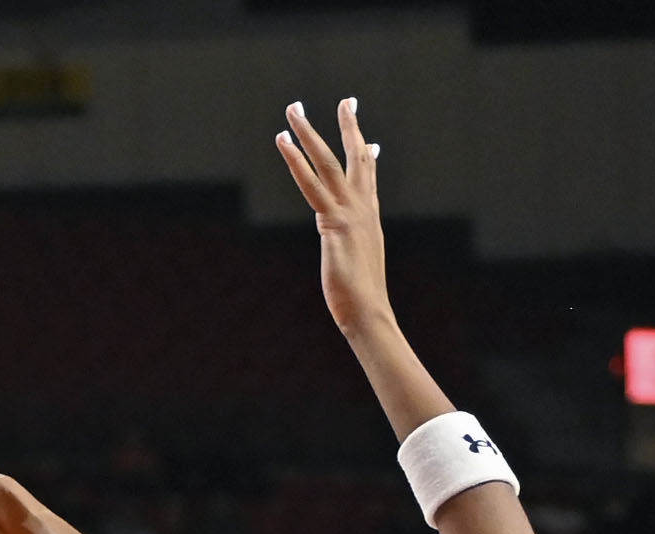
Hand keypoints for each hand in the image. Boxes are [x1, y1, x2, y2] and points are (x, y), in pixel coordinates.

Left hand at [276, 98, 390, 337]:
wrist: (369, 312)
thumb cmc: (362, 298)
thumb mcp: (359, 265)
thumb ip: (354, 247)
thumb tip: (351, 245)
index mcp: (369, 217)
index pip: (369, 176)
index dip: (368, 153)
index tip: (369, 138)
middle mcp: (363, 208)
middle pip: (356, 157)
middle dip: (349, 126)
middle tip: (347, 99)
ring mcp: (349, 213)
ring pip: (327, 162)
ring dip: (309, 133)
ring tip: (294, 109)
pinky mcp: (332, 224)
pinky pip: (310, 184)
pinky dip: (296, 160)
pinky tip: (284, 141)